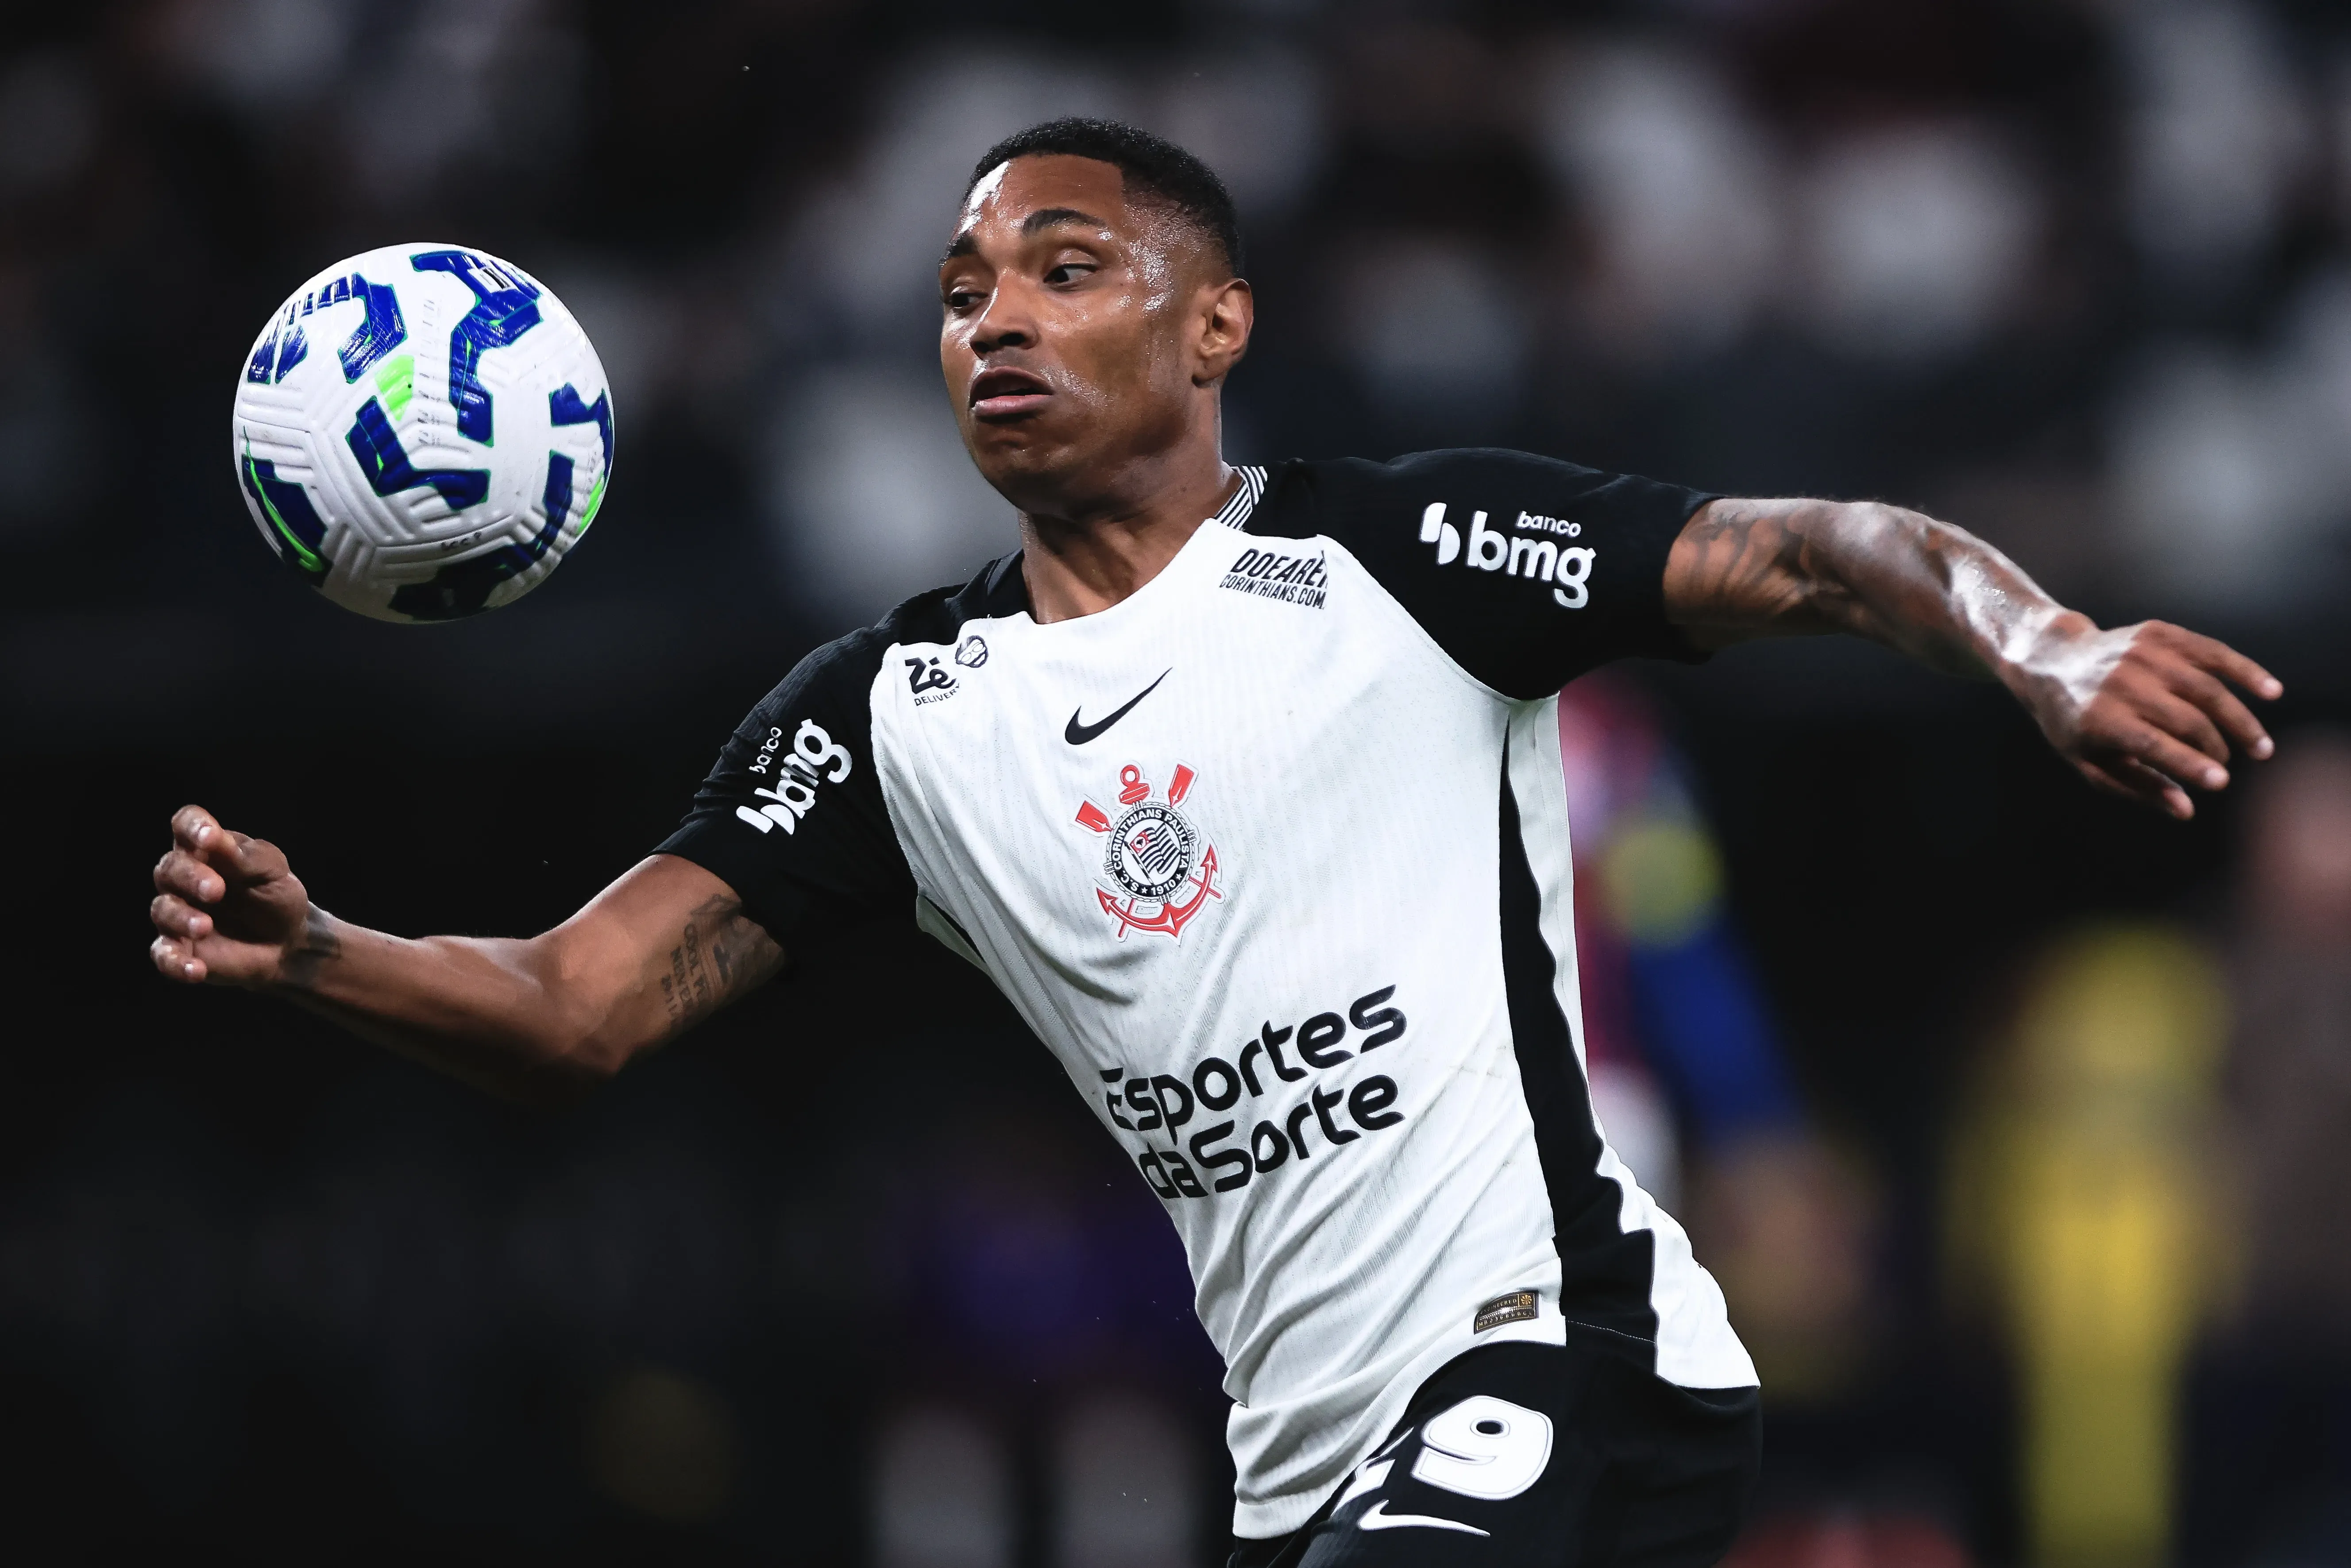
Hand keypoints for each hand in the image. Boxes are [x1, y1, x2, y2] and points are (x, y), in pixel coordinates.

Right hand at [149, 805, 317, 985]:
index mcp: (205, 849)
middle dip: (190, 878)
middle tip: (217, 891)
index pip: (185, 825)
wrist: (289, 942)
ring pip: (163, 910)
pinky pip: (164, 955)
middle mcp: (183, 878)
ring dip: (181, 918)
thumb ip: (245, 856)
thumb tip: (216, 839)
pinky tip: (195, 970)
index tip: (210, 836)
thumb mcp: (272, 870)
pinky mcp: (178, 949)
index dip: (192, 827)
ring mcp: (177, 914)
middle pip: (170, 869)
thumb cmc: (275, 895)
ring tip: (205, 927)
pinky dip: (176, 963)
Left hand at [2010, 617, 2281, 818]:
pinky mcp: (2159, 634)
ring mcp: (2142, 655)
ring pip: (2208, 688)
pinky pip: (2212, 653)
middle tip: (2229, 767)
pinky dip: (2245, 671)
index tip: (2222, 782)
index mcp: (2100, 719)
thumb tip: (2187, 810)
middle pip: (2188, 720)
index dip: (2190, 765)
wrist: (2052, 659)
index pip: (2154, 745)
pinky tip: (2271, 692)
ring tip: (2260, 748)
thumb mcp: (2090, 761)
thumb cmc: (2073, 721)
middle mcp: (2122, 683)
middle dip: (2216, 748)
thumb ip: (2137, 787)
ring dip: (2241, 720)